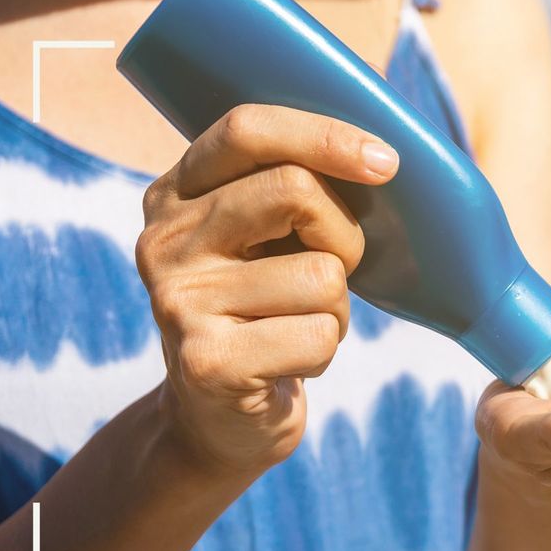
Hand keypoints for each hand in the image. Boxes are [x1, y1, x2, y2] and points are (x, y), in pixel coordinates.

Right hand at [137, 104, 398, 472]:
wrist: (219, 421)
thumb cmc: (266, 311)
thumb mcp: (267, 240)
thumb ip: (297, 187)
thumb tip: (380, 153)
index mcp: (176, 193)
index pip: (247, 130)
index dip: (324, 135)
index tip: (385, 162)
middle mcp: (165, 240)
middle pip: (295, 191)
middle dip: (344, 235)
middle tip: (335, 270)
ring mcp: (179, 301)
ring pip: (321, 274)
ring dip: (336, 308)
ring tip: (298, 326)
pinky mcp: (207, 362)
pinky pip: (319, 334)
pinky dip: (325, 351)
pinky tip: (288, 363)